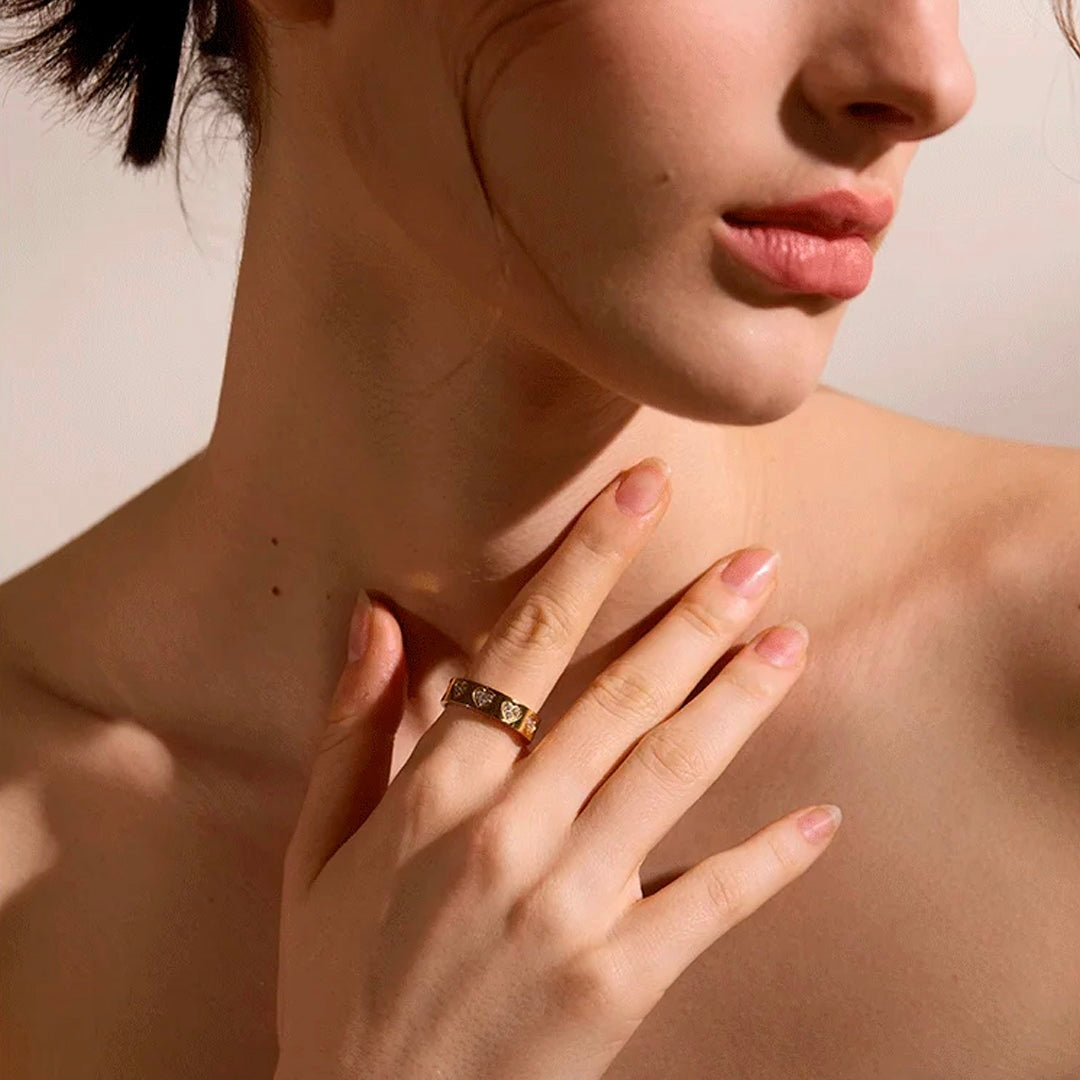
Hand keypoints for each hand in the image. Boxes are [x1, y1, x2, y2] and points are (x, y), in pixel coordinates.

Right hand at [275, 457, 840, 1079]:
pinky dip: (769, 859)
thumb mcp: (318, 850)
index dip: (588, 559)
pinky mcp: (615, 980)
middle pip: (618, 696)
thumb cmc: (337, 978)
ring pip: (670, 774)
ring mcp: (567, 906)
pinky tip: (821, 819)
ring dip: (737, 701)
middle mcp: (508, 832)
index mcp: (436, 791)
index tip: (640, 492)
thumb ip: (352, 725)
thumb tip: (374, 615)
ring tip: (790, 641)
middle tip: (757, 561)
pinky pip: (706, 903)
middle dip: (692, 618)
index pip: (525, 644)